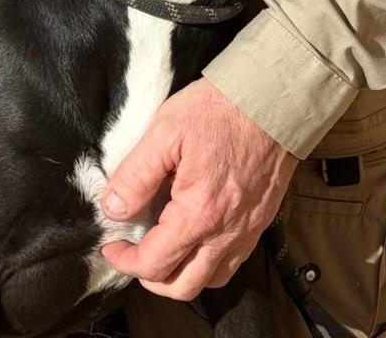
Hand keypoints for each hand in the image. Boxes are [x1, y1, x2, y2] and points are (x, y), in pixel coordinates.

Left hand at [101, 78, 297, 300]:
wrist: (273, 99)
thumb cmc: (221, 110)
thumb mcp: (166, 131)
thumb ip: (136, 174)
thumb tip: (115, 208)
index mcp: (198, 214)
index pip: (154, 263)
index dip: (125, 261)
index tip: (112, 244)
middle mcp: (226, 232)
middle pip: (183, 286)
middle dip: (151, 277)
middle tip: (135, 252)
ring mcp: (247, 229)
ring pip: (211, 279)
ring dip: (182, 274)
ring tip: (165, 247)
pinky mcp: (261, 219)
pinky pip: (234, 259)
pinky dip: (210, 261)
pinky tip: (197, 235)